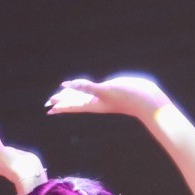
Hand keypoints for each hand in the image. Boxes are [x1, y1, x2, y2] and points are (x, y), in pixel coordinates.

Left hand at [45, 75, 169, 121]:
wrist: (146, 98)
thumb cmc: (126, 96)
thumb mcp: (104, 90)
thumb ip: (86, 87)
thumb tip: (69, 85)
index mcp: (91, 104)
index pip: (71, 105)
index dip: (60, 106)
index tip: (49, 109)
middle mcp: (95, 101)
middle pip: (75, 101)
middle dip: (63, 100)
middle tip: (51, 101)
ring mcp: (103, 96)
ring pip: (84, 95)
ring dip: (73, 95)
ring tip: (63, 94)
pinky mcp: (110, 90)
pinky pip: (94, 89)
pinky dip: (86, 87)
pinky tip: (84, 86)